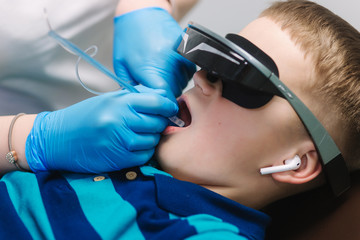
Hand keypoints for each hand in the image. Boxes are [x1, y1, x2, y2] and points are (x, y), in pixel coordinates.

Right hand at [25, 86, 177, 172]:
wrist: (58, 139)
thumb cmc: (86, 116)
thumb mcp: (109, 100)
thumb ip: (135, 98)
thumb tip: (162, 98)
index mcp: (120, 103)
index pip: (157, 102)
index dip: (168, 105)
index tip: (169, 108)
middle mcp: (120, 121)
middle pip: (157, 122)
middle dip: (159, 123)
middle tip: (153, 123)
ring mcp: (119, 141)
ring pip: (152, 140)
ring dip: (151, 138)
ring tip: (140, 135)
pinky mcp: (118, 159)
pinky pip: (144, 156)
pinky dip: (144, 152)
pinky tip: (135, 146)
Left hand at [113, 7, 195, 100]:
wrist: (142, 12)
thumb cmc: (129, 38)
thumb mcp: (122, 66)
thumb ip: (132, 89)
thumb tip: (141, 105)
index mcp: (151, 68)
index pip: (163, 99)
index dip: (161, 107)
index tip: (157, 109)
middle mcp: (169, 64)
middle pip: (173, 93)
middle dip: (164, 96)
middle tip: (154, 88)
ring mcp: (180, 57)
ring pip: (181, 84)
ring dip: (172, 85)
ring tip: (160, 74)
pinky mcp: (187, 53)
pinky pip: (187, 74)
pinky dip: (179, 75)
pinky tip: (168, 68)